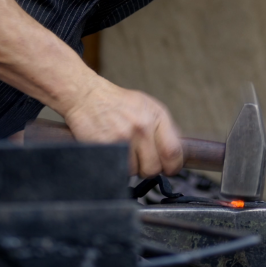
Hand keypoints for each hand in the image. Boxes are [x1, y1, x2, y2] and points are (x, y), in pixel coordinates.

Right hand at [61, 79, 183, 177]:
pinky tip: (112, 154)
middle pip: (154, 167)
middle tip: (141, 162)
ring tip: (123, 153)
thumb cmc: (118, 103)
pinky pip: (117, 169)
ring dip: (130, 168)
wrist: (87, 95)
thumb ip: (163, 128)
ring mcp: (124, 137)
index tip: (169, 169)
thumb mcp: (147, 107)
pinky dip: (115, 166)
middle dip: (148, 170)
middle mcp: (143, 127)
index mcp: (157, 117)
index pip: (173, 152)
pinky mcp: (105, 146)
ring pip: (134, 172)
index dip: (173, 167)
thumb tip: (178, 152)